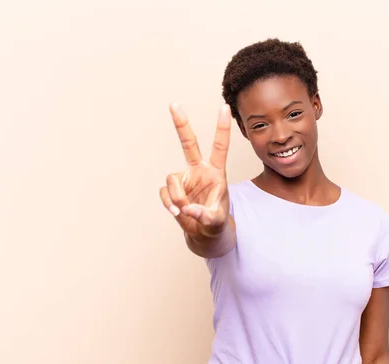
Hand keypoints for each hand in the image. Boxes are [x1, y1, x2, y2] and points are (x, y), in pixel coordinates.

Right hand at [160, 103, 231, 238]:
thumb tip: (186, 209)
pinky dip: (169, 204)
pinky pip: (165, 193)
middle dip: (181, 124)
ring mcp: (184, 179)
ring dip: (177, 196)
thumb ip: (204, 215)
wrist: (205, 234)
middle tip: (174, 104)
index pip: (219, 147)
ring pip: (172, 180)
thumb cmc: (216, 223)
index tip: (224, 108)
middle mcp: (198, 171)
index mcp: (216, 172)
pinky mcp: (172, 190)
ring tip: (185, 210)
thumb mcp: (216, 220)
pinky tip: (177, 212)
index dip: (221, 128)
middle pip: (188, 144)